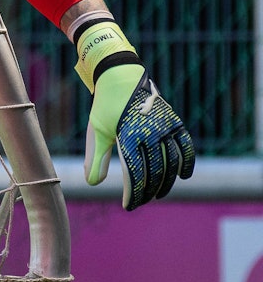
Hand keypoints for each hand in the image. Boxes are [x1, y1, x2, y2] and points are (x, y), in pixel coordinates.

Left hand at [76, 20, 195, 210]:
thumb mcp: (98, 130)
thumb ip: (96, 158)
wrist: (120, 76)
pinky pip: (185, 146)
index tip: (129, 205)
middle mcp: (149, 132)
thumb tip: (93, 184)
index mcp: (127, 135)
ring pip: (171, 163)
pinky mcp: (174, 122)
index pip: (135, 173)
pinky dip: (186, 162)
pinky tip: (183, 176)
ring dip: (167, 182)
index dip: (133, 193)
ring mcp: (165, 126)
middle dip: (148, 191)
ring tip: (158, 193)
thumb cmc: (105, 106)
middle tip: (142, 202)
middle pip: (154, 171)